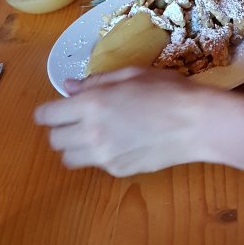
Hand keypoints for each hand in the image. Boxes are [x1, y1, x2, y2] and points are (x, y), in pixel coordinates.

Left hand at [34, 67, 220, 175]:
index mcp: (92, 104)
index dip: (47, 112)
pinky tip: (120, 142)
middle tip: (78, 119)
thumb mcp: (131, 74)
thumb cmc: (167, 90)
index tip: (56, 109)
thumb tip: (68, 87)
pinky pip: (94, 165)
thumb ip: (96, 81)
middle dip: (60, 128)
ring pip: (68, 158)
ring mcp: (103, 156)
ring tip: (95, 133)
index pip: (47, 116)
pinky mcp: (117, 171)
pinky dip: (98, 155)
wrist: (196, 123)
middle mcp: (91, 133)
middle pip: (54, 140)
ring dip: (74, 146)